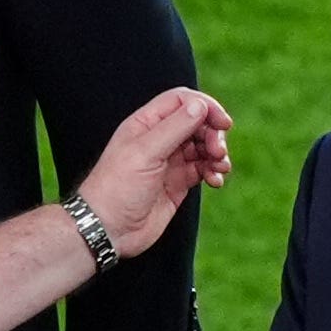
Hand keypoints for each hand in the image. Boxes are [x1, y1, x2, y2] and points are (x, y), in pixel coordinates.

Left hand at [76, 88, 232, 258]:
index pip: (181, 101)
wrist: (108, 229)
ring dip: (216, 154)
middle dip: (213, 134)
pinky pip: (202, 169)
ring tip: (220, 168)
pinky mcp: (177, 183)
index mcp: (146, 124)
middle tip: (218, 152)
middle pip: (196, 123)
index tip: (222, 123)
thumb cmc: (117, 188)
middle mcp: (158, 140)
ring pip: (202, 147)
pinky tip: (215, 181)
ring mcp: (169, 162)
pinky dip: (213, 172)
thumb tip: (199, 106)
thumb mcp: (146, 153)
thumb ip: (175, 127)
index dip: (205, 107)